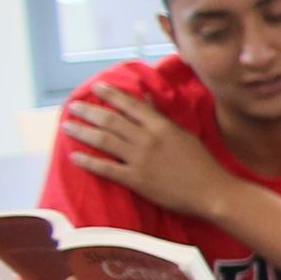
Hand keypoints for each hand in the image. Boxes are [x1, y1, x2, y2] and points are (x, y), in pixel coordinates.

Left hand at [58, 88, 238, 220]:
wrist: (212, 192)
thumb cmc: (202, 163)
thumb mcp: (184, 134)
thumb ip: (162, 117)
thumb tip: (147, 98)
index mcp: (161, 126)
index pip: (131, 105)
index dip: (111, 95)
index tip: (96, 87)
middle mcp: (148, 139)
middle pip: (111, 121)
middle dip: (89, 111)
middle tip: (72, 106)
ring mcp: (140, 160)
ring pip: (105, 141)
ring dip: (83, 132)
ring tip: (67, 126)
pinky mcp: (136, 180)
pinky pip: (107, 169)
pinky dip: (89, 162)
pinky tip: (74, 156)